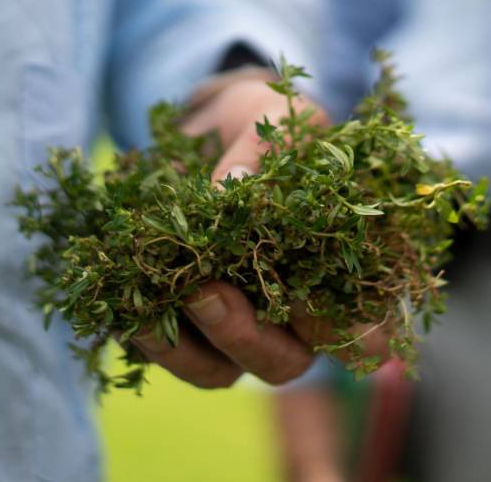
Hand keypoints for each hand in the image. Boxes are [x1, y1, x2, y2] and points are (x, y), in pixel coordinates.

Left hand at [131, 68, 389, 387]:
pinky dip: (150, 340)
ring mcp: (237, 325)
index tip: (307, 298)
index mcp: (340, 276)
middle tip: (209, 292)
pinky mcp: (185, 324)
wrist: (212, 131)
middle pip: (284, 363)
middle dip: (246, 336)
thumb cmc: (269, 129)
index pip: (364, 337)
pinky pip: (169, 354)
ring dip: (191, 348)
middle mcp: (291, 317)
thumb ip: (272, 148)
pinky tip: (126, 308)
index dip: (345, 335)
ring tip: (165, 298)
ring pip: (222, 371)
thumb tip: (230, 184)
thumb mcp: (283, 119)